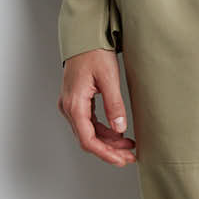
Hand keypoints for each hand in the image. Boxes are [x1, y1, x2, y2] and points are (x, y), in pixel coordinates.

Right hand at [58, 49, 136, 165]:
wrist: (84, 37)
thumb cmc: (94, 53)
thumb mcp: (109, 78)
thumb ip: (114, 105)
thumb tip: (120, 129)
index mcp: (74, 104)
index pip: (88, 140)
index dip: (106, 153)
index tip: (121, 160)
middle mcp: (69, 107)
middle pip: (88, 139)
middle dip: (110, 151)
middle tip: (130, 156)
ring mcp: (70, 105)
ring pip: (88, 133)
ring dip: (108, 142)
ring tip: (129, 146)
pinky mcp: (76, 102)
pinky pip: (89, 123)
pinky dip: (103, 131)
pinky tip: (118, 133)